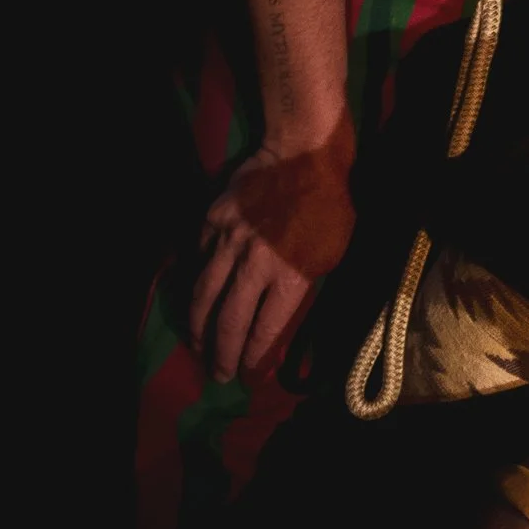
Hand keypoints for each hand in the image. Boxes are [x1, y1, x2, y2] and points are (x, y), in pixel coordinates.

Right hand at [189, 123, 355, 382]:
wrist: (303, 153)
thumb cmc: (330, 206)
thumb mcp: (332, 254)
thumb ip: (302, 287)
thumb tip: (279, 317)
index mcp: (290, 275)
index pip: (264, 328)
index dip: (253, 357)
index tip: (247, 375)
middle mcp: (254, 263)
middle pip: (229, 319)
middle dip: (221, 353)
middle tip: (217, 373)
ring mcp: (227, 241)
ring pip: (204, 294)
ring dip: (199, 326)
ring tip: (198, 346)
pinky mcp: (211, 221)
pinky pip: (198, 260)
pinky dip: (196, 283)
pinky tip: (198, 299)